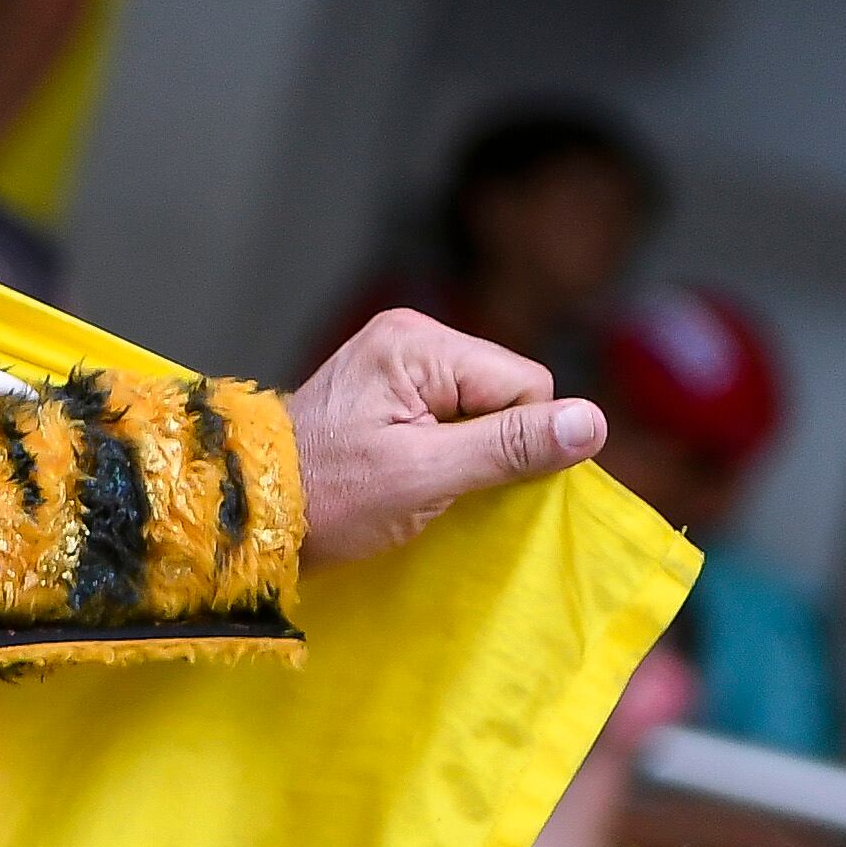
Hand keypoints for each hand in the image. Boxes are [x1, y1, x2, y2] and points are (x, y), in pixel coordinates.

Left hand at [291, 309, 605, 568]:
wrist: (251, 510)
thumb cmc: (330, 496)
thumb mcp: (425, 476)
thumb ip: (509, 446)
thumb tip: (594, 421)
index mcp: (416, 342)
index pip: (526, 383)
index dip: (515, 438)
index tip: (462, 473)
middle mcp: (410, 336)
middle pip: (509, 390)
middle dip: (492, 442)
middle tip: (433, 476)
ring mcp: (397, 360)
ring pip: (487, 406)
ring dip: (470, 449)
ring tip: (417, 474)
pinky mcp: (390, 389)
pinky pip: (456, 413)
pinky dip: (449, 448)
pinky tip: (414, 468)